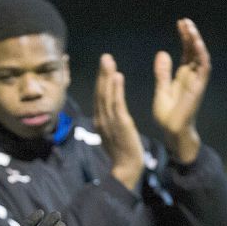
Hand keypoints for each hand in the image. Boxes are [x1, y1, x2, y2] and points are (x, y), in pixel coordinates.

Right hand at [93, 54, 144, 190]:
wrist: (127, 168)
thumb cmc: (123, 153)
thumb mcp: (113, 134)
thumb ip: (110, 122)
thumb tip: (108, 113)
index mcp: (100, 121)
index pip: (99, 97)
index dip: (101, 81)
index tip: (105, 67)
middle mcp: (101, 119)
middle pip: (100, 93)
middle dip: (102, 74)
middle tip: (105, 57)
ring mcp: (109, 121)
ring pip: (107, 95)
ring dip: (107, 77)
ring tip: (109, 62)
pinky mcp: (120, 124)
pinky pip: (117, 103)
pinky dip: (116, 89)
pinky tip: (118, 76)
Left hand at [153, 18, 209, 162]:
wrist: (172, 131)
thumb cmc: (168, 115)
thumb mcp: (161, 89)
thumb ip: (162, 72)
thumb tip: (162, 53)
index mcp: (182, 75)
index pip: (186, 52)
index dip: (185, 38)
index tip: (180, 23)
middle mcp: (192, 76)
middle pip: (194, 51)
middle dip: (191, 36)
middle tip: (185, 21)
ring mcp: (197, 82)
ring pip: (200, 57)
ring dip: (196, 43)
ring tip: (190, 29)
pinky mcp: (198, 88)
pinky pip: (203, 69)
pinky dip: (200, 57)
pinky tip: (196, 45)